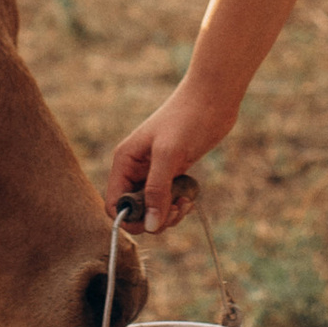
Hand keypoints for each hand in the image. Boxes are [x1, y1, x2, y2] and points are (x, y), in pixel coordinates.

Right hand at [105, 78, 237, 232]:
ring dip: (169, 214)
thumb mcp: (169, 155)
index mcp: (125, 161)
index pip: (114, 203)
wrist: (213, 99)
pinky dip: (178, 206)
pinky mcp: (172, 173)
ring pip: (153, 209)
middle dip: (154, 218)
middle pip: (135, 211)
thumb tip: (151, 226)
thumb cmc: (187, 119)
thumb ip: (157, 191)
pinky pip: (168, 200)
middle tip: (176, 211)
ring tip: (185, 203)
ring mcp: (154, 172)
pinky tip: (189, 198)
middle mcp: (135, 169)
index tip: (154, 221)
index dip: (130, 218)